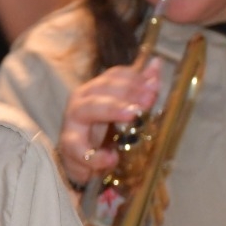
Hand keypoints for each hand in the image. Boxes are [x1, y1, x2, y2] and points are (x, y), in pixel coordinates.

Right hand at [58, 59, 161, 184]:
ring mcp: (73, 122)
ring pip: (87, 108)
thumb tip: (156, 63)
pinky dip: (96, 155)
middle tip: (148, 100)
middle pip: (102, 87)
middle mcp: (82, 101)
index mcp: (97, 90)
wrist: (83, 162)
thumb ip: (139, 90)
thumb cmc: (103, 133)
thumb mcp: (124, 111)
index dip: (134, 79)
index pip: (114, 76)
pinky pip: (78, 148)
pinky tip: (112, 158)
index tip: (154, 87)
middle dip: (126, 92)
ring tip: (132, 116)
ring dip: (111, 109)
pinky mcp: (69, 147)